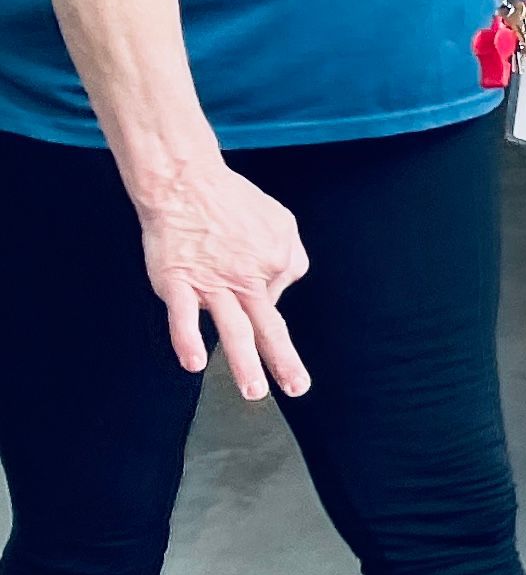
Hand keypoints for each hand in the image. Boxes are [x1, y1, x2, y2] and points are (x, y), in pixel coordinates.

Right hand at [135, 159, 309, 398]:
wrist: (187, 182)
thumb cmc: (233, 201)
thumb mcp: (282, 222)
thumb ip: (288, 257)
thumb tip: (274, 294)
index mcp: (277, 262)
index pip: (273, 299)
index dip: (259, 295)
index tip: (242, 279)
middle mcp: (249, 277)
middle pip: (270, 325)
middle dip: (284, 360)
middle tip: (297, 388)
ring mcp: (212, 282)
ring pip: (233, 328)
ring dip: (245, 363)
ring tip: (254, 392)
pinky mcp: (178, 282)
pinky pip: (184, 316)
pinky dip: (188, 339)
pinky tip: (195, 363)